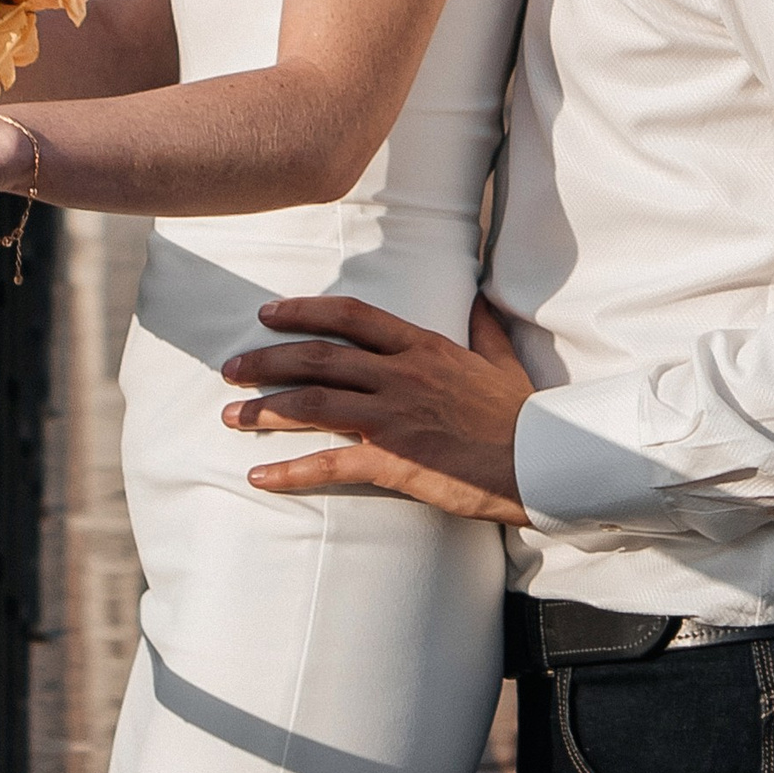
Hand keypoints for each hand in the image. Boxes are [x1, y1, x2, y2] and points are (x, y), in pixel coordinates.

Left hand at [220, 294, 531, 524]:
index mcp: (423, 347)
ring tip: (229, 417)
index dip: (302, 311)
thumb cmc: (524, 414)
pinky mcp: (396, 460)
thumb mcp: (502, 360)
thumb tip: (480, 295)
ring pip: (312, 405)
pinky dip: (290, 471)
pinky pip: (331, 463)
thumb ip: (483, 326)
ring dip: (264, 411)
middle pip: (316, 359)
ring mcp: (395, 417)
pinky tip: (259, 477)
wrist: (545, 460)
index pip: (350, 316)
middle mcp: (401, 375)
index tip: (267, 314)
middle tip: (229, 368)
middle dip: (265, 361)